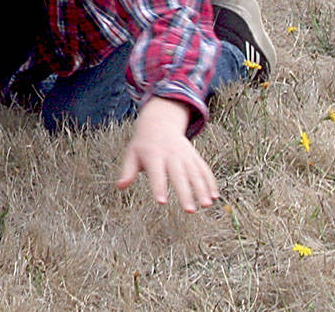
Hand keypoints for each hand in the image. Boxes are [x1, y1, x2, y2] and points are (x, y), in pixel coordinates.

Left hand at [116, 97, 219, 212]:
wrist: (159, 124)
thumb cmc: (143, 145)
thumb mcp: (131, 154)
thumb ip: (127, 171)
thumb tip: (119, 186)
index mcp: (153, 155)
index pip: (156, 173)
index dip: (158, 187)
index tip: (161, 202)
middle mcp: (171, 155)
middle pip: (179, 176)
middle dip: (185, 193)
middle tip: (190, 211)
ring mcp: (185, 155)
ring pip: (195, 173)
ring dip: (202, 189)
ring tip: (206, 205)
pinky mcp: (194, 156)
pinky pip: (204, 169)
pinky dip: (210, 182)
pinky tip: (215, 196)